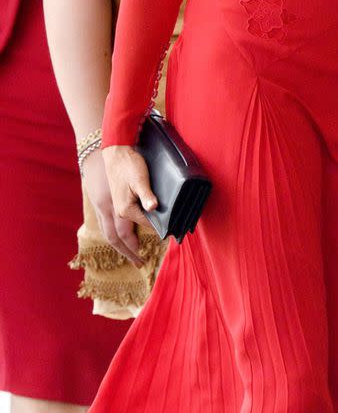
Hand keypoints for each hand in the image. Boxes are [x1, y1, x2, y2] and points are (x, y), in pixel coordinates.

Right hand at [81, 149, 143, 265]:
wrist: (108, 148)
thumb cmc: (127, 161)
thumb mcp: (140, 177)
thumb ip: (146, 194)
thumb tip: (154, 208)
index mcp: (121, 207)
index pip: (140, 226)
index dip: (154, 232)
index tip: (164, 240)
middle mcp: (109, 210)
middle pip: (118, 238)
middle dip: (129, 252)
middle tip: (140, 263)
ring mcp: (102, 206)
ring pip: (108, 232)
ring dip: (119, 245)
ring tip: (129, 253)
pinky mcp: (99, 201)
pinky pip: (104, 224)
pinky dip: (111, 233)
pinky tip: (117, 234)